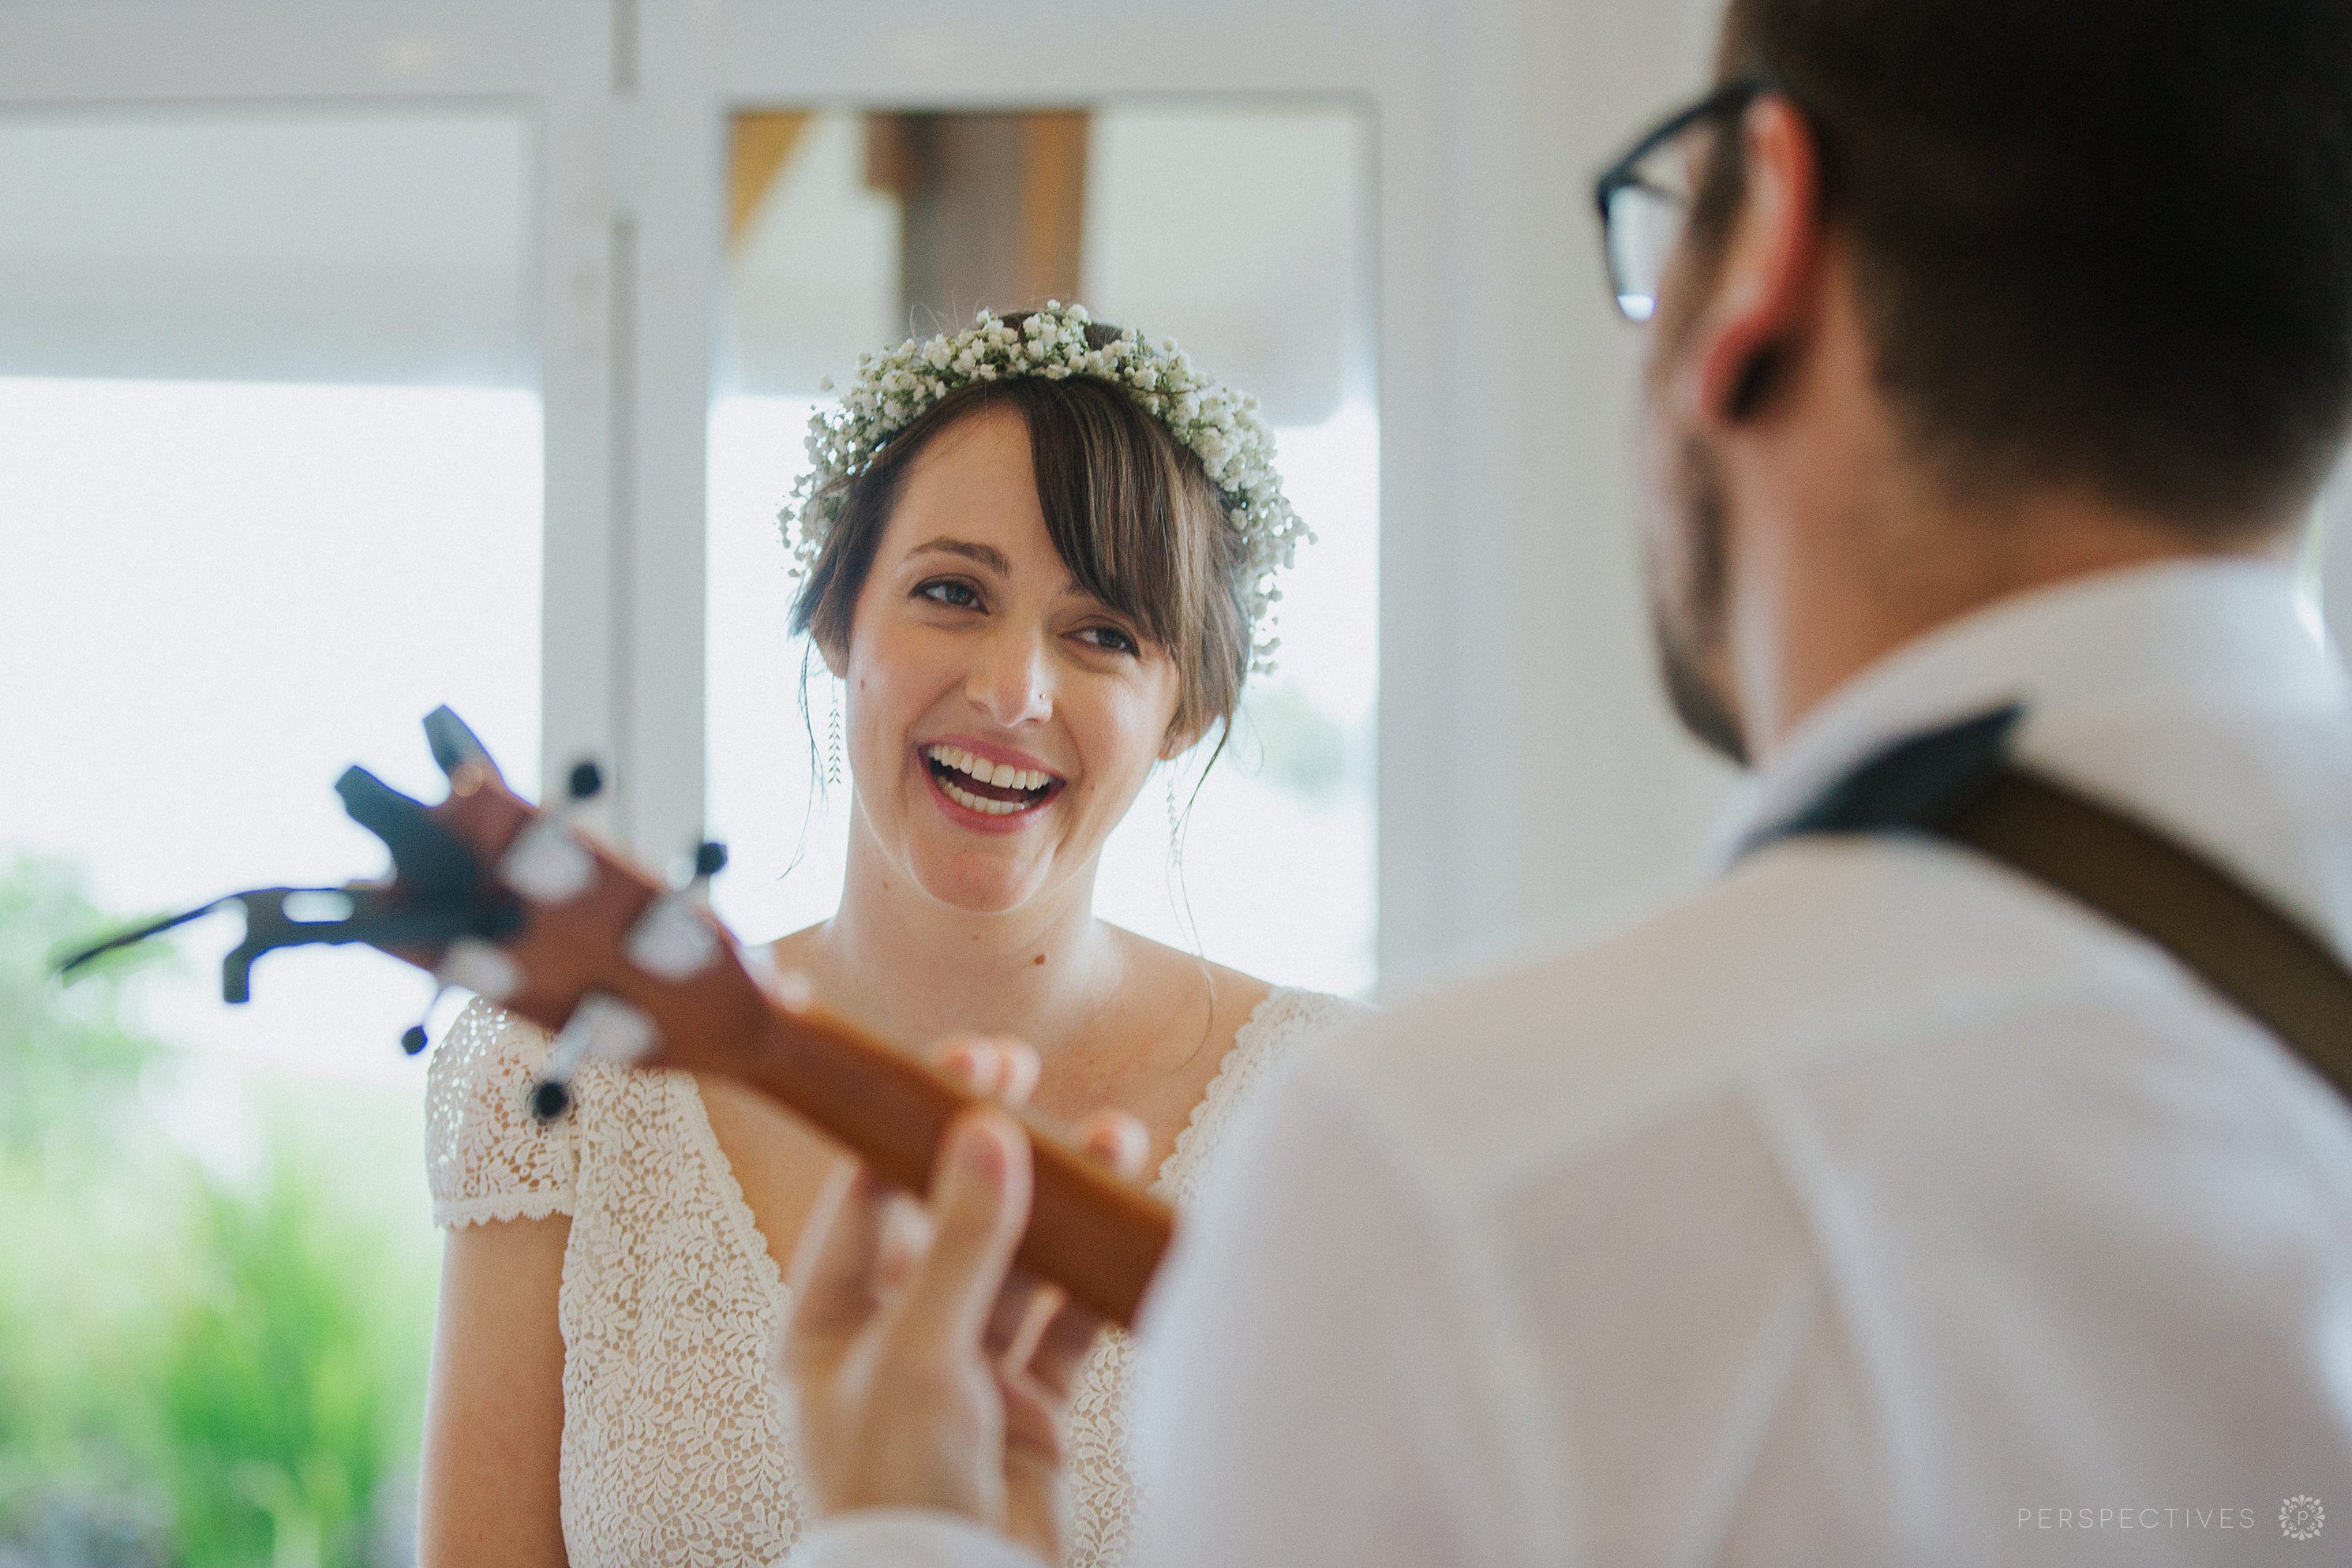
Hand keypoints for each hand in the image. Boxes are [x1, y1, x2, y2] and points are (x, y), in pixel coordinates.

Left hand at [780, 1039, 1147, 1563]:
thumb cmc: (898, 1488)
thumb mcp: (918, 1354)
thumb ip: (959, 1240)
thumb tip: (984, 1126)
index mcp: (825, 1324)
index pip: (865, 1197)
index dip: (909, 1122)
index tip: (960, 1059)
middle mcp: (890, 1338)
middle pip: (945, 1218)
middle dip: (989, 1147)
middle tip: (1020, 1066)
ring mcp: (964, 1370)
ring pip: (1017, 1262)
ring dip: (1059, 1203)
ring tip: (1111, 1134)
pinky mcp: (1028, 1405)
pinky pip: (1065, 1322)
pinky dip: (1095, 1277)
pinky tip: (1124, 1222)